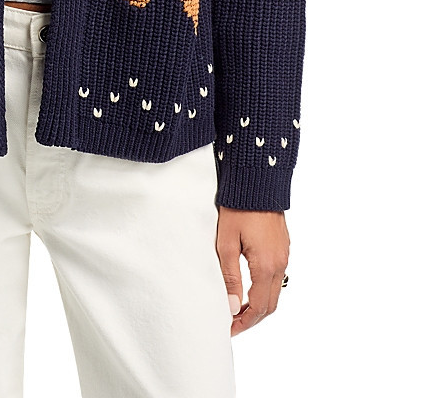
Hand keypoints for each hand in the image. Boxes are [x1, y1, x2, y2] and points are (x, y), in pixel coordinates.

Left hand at [215, 206, 289, 335]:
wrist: (257, 181)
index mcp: (266, 266)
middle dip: (252, 318)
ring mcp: (284, 254)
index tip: (229, 328)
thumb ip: (230, 276)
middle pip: (270, 304)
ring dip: (258, 304)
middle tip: (232, 323)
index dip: (244, 322)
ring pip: (275, 291)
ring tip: (237, 307)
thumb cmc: (238, 208)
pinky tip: (248, 287)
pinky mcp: (283, 246)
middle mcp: (280, 263)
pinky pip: (277, 277)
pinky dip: (264, 289)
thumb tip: (232, 306)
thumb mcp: (227, 243)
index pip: (258, 307)